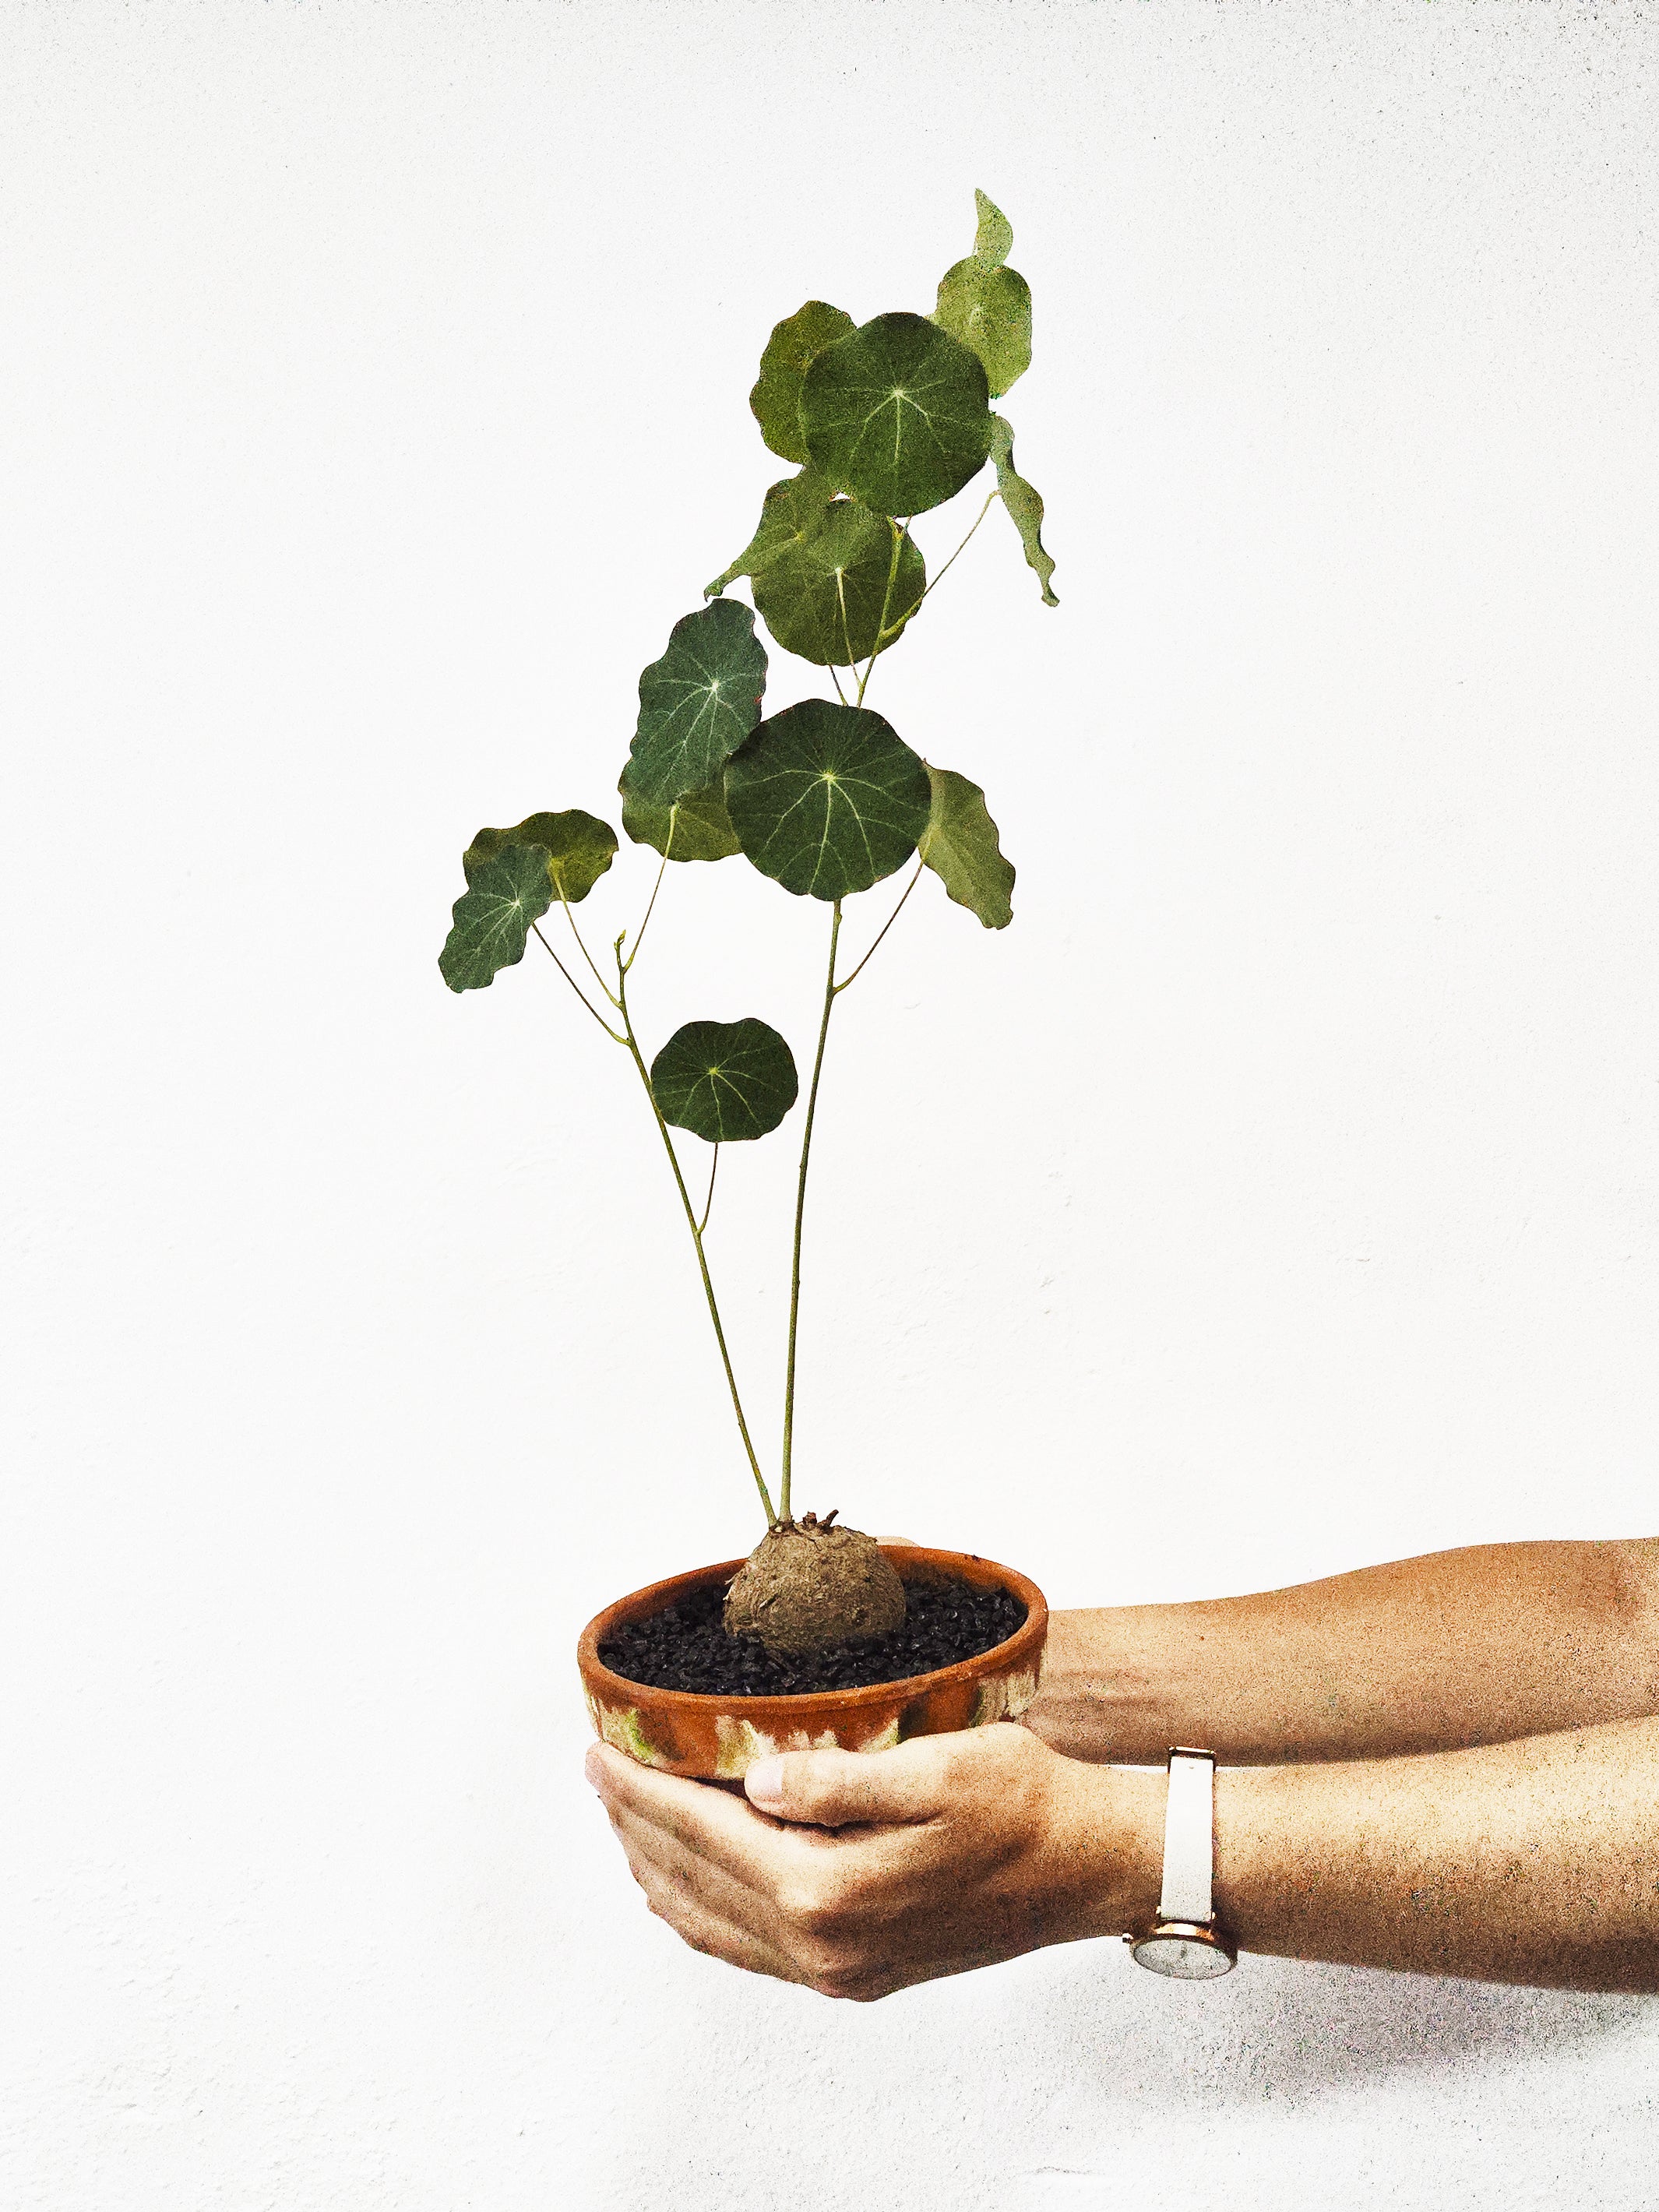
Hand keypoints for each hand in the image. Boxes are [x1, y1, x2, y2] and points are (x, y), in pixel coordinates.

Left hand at [585, 1723, 1161, 2000]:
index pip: (702, 1832)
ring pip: (712, 1922)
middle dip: (636, 1824)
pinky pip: (749, 1947)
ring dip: (660, 1867)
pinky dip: (704, 1909)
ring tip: (629, 1816)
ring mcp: (838, 1969)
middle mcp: (824, 1946)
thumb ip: (836, 1780)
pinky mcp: (856, 1972)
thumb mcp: (935, 1767)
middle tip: (599, 1770)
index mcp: (831, 1891)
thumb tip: (753, 1779)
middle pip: (692, 1881)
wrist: (1087, 1865)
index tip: (600, 1749)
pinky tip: (691, 1879)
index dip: (643, 1788)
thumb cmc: (1023, 1801)